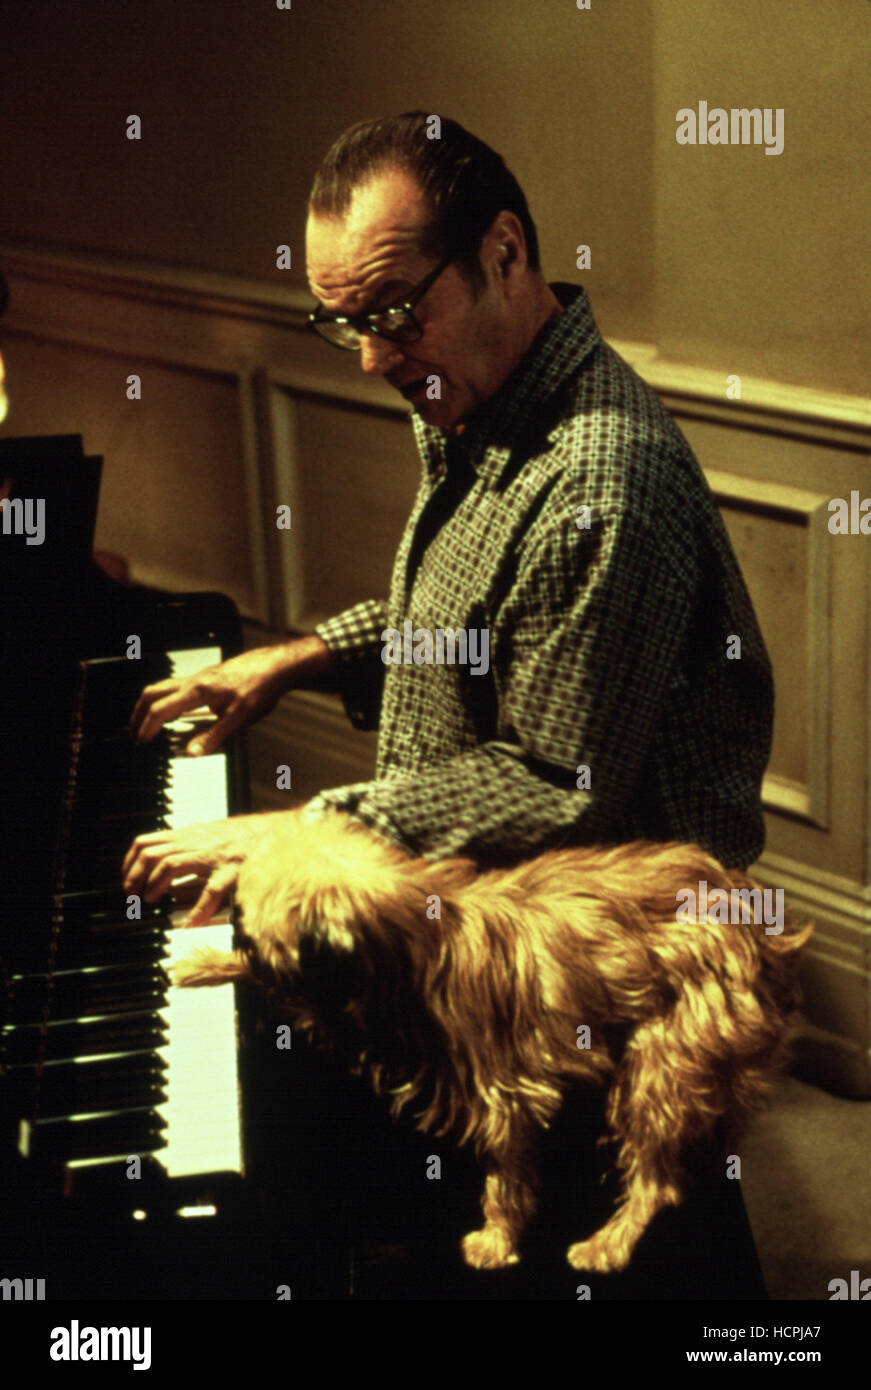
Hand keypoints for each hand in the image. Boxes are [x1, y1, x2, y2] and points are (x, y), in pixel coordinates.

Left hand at [122, 813, 281, 925]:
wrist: (278, 831)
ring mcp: (214, 855)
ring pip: (171, 864)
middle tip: (132, 897)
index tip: (126, 882)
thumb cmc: (244, 839)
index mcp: (189, 835)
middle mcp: (197, 842)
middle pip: (152, 853)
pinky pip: (211, 891)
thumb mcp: (210, 837)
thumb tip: (165, 867)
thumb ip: (189, 848)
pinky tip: (190, 925)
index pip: (146, 842)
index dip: (130, 863)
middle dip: (135, 876)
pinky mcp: (233, 869)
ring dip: (155, 886)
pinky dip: (198, 910)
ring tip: (151, 902)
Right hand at [129, 636, 331, 755]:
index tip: (142, 742)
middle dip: (139, 711)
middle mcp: (194, 681)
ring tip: (147, 719)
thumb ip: (214, 736)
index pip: (161, 709)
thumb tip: (191, 753)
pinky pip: (178, 685)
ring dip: (151, 702)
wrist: (275, 666)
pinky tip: (176, 708)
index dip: (148, 727)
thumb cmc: (260, 688)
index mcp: (197, 691)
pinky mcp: (208, 677)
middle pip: (154, 692)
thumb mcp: (239, 718)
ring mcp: (200, 676)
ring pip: (164, 685)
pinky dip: (166, 697)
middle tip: (134, 730)